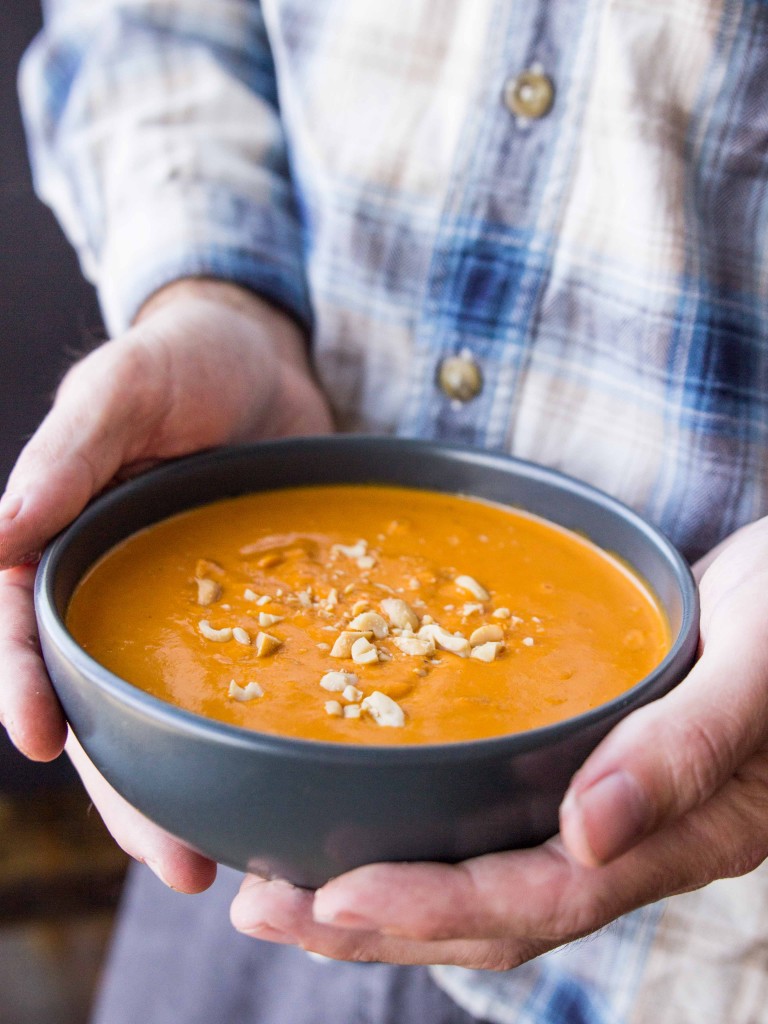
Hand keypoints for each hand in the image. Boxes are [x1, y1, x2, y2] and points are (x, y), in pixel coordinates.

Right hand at [0, 279, 331, 892]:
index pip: (29, 627)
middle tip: (171, 861)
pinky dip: (251, 737)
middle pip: (105, 702)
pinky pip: (248, 683)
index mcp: (67, 543)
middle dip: (126, 785)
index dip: (29, 686)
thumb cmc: (184, 358)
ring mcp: (186, 612)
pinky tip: (283, 785)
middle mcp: (118, 593)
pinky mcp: (253, 613)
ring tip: (220, 858)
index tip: (40, 744)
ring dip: (186, 787)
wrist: (270, 358)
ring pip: (171, 713)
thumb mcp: (124, 387)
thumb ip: (70, 452)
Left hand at [230, 518, 767, 967]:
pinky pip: (498, 825)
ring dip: (385, 893)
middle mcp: (638, 838)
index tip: (332, 898)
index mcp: (688, 830)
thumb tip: (589, 832)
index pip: (547, 896)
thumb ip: (687, 749)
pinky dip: (423, 839)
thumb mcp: (758, 665)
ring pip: (487, 881)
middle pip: (496, 912)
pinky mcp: (587, 767)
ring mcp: (610, 810)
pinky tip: (364, 822)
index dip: (435, 905)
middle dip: (377, 922)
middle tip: (263, 910)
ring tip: (282, 887)